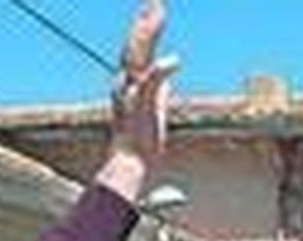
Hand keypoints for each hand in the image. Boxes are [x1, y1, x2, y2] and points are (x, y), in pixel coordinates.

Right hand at [99, 0, 178, 199]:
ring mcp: (132, 93)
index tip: (154, 9)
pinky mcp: (141, 106)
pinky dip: (162, 70)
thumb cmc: (142, 141)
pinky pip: (152, 84)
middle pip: (136, 46)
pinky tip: (176, 60)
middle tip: (156, 2)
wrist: (130, 163)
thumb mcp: (153, 107)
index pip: (138, 49)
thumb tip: (168, 75)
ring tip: (158, 12)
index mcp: (130, 83)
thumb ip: (158, 88)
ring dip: (148, 33)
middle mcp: (126, 84)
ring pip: (139, 56)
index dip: (146, 28)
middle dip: (145, 22)